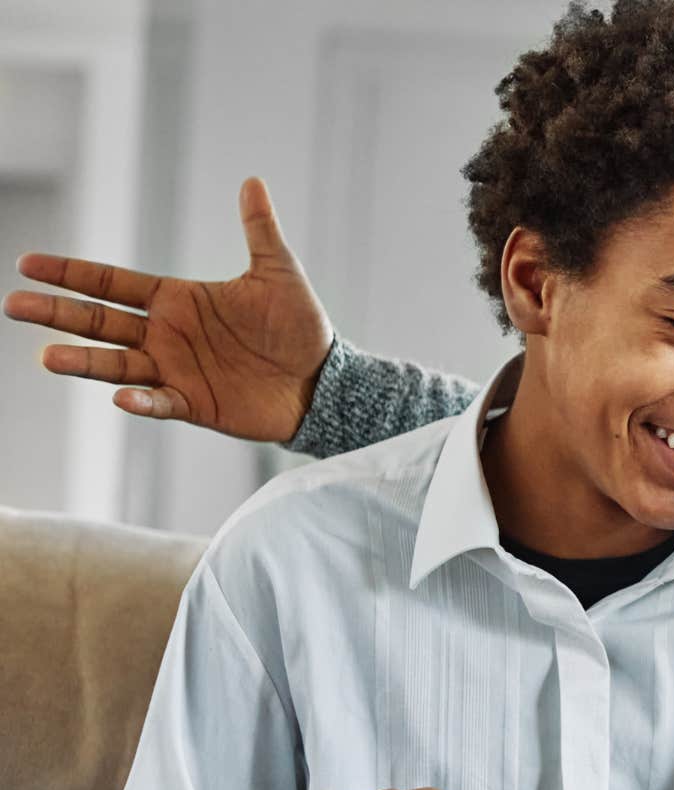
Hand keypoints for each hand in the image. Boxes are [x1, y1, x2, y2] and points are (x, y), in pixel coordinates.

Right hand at [4, 176, 332, 440]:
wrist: (322, 380)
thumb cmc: (299, 325)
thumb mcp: (278, 272)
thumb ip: (259, 229)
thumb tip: (254, 181)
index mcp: (177, 299)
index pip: (113, 283)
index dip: (72, 274)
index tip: (28, 263)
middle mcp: (166, 334)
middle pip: (100, 321)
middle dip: (58, 313)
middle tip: (15, 305)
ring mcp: (176, 370)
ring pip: (116, 364)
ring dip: (83, 361)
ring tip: (46, 356)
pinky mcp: (194, 403)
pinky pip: (159, 402)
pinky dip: (140, 401)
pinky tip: (120, 396)